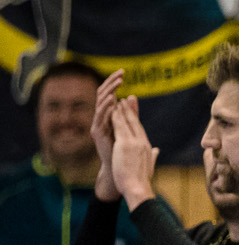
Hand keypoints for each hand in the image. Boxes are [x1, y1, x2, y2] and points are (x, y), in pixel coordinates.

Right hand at [89, 70, 122, 201]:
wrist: (119, 172)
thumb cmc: (126, 153)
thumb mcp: (131, 129)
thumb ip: (132, 115)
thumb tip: (135, 101)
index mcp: (110, 116)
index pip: (111, 94)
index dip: (115, 84)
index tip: (123, 72)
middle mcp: (102, 118)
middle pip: (104, 95)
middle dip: (112, 83)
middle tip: (121, 72)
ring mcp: (98, 125)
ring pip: (102, 103)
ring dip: (110, 91)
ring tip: (119, 82)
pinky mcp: (97, 132)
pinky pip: (100, 116)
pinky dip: (106, 107)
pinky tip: (112, 99)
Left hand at [108, 98, 158, 209]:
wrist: (137, 187)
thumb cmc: (141, 181)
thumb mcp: (148, 166)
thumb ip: (152, 156)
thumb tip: (156, 151)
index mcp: (146, 147)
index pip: (140, 129)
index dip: (135, 118)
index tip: (132, 110)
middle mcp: (142, 142)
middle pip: (135, 122)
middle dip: (130, 110)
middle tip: (126, 99)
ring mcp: (134, 142)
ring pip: (126, 122)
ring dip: (121, 110)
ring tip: (116, 101)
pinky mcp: (125, 144)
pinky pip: (119, 126)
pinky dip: (115, 116)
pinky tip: (111, 109)